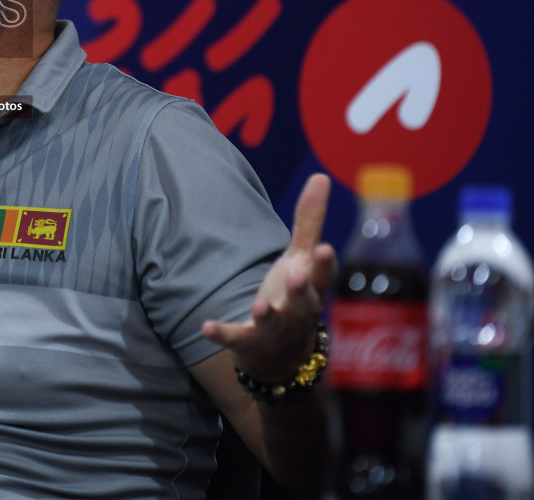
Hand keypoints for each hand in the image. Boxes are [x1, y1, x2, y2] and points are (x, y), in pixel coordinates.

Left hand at [201, 173, 336, 383]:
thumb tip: (321, 176)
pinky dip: (222, 334)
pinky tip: (206, 326)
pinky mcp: (249, 343)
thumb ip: (309, 220)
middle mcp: (298, 312)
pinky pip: (236, 340)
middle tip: (297, 274)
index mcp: (312, 288)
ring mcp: (274, 331)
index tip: (327, 248)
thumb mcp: (302, 258)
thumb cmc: (293, 295)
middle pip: (305, 303)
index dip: (327, 264)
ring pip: (274, 324)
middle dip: (302, 290)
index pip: (324, 277)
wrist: (281, 357)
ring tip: (259, 305)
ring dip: (267, 315)